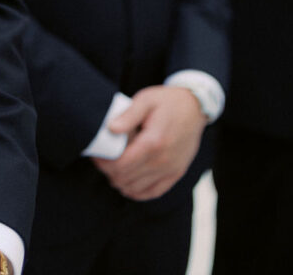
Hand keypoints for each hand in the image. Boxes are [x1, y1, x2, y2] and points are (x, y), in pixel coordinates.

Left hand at [93, 85, 205, 200]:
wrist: (195, 107)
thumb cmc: (168, 101)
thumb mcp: (146, 100)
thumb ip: (128, 115)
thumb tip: (111, 129)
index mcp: (154, 142)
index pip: (121, 165)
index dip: (104, 163)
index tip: (96, 155)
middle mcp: (163, 161)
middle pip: (126, 178)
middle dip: (109, 171)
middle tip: (102, 160)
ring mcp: (171, 170)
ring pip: (137, 189)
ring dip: (121, 182)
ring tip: (113, 168)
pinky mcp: (176, 173)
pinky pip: (154, 192)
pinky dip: (137, 191)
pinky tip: (127, 183)